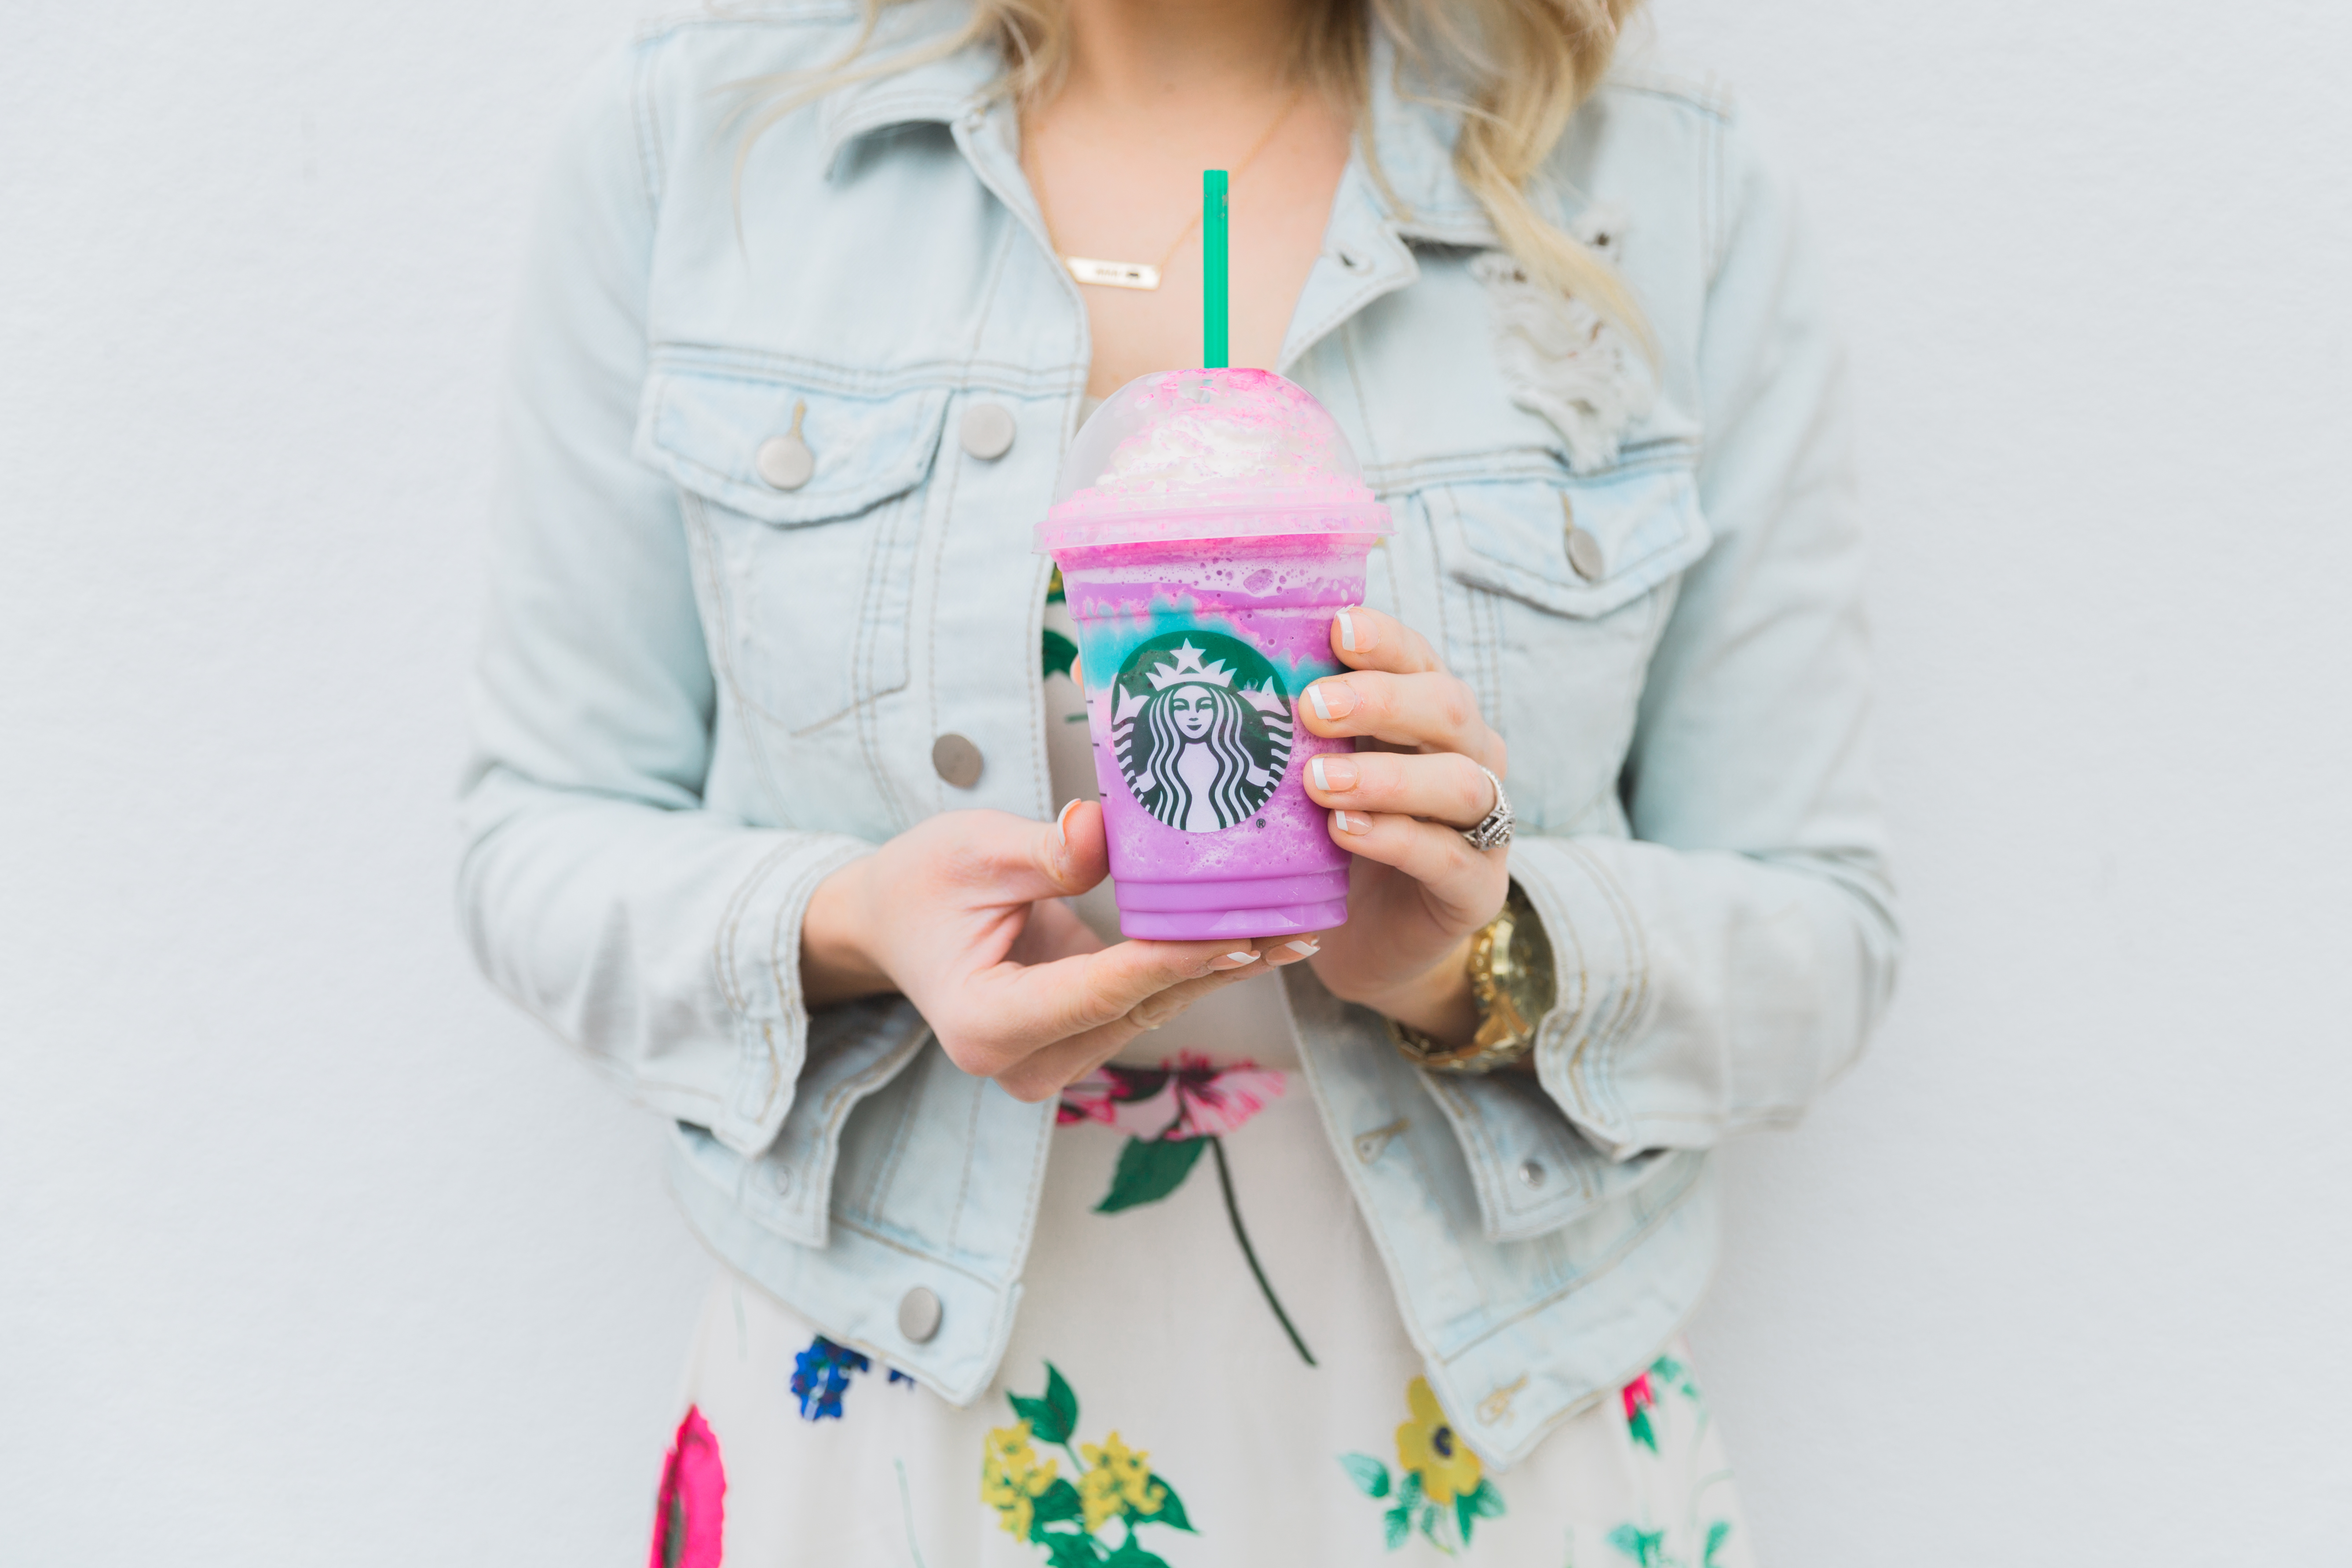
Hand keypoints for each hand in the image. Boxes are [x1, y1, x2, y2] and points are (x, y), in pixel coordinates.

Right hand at [801, 803, 1309, 1101]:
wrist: (891, 922)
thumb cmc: (921, 882)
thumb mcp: (972, 850)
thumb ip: (1043, 851)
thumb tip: (1102, 829)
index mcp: (987, 1024)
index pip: (1101, 988)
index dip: (1174, 958)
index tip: (1242, 930)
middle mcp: (1025, 1062)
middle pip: (1140, 1005)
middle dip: (1221, 962)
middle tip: (1299, 925)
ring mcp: (1054, 1061)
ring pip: (1156, 1008)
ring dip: (1224, 967)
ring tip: (1299, 927)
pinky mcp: (1078, 1043)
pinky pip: (1149, 1001)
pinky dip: (1199, 966)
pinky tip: (1261, 938)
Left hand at [1294, 606, 1510, 1042]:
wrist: (1371, 941)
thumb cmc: (1334, 839)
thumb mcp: (1312, 774)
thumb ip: (1290, 732)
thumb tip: (1209, 679)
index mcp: (1427, 713)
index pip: (1417, 658)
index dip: (1383, 640)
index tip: (1336, 628)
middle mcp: (1467, 755)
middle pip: (1447, 706)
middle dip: (1380, 700)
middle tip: (1313, 707)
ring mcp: (1481, 822)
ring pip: (1459, 781)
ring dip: (1387, 776)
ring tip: (1321, 781)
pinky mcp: (1477, 886)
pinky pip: (1446, 856)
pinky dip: (1396, 839)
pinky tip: (1346, 831)